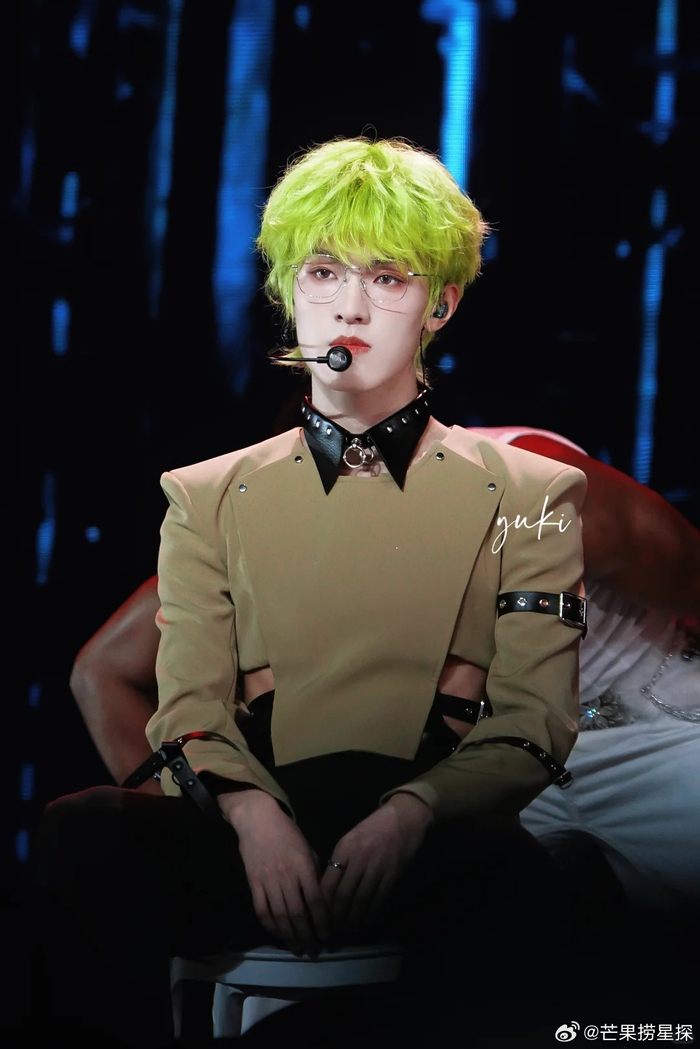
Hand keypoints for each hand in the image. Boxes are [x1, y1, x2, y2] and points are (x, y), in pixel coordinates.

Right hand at [219, 790, 328, 955]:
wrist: (258, 820)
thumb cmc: (287, 832)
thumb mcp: (307, 848)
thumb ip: (314, 873)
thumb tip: (321, 898)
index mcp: (304, 866)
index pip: (316, 900)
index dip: (322, 921)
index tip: (327, 934)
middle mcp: (286, 876)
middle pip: (298, 913)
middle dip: (307, 934)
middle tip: (313, 949)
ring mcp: (268, 880)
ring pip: (280, 916)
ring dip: (289, 935)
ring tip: (297, 947)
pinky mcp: (253, 883)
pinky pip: (262, 910)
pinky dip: (270, 926)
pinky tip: (278, 934)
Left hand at [320, 792, 432, 937]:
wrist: (404, 818)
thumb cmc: (374, 827)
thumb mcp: (350, 839)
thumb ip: (340, 860)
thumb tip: (328, 887)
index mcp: (344, 849)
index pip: (328, 883)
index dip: (323, 904)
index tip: (320, 916)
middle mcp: (358, 859)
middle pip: (343, 895)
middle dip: (337, 917)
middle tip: (333, 930)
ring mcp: (376, 868)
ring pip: (360, 900)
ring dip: (353, 918)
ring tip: (347, 930)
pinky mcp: (392, 874)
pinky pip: (378, 899)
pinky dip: (371, 913)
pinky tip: (366, 921)